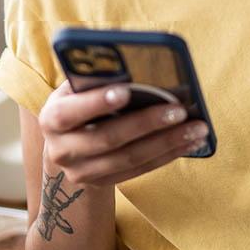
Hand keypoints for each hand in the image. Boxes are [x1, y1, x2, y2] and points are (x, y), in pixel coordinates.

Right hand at [38, 80, 209, 186]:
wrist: (67, 146)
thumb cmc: (79, 104)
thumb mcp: (77, 89)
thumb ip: (96, 79)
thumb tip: (133, 65)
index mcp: (52, 119)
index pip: (70, 112)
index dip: (96, 103)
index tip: (126, 91)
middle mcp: (62, 150)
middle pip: (108, 138)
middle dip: (147, 123)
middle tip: (180, 110)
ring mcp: (82, 172)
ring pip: (130, 158)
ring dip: (168, 142)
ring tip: (197, 128)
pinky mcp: (104, 184)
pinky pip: (141, 169)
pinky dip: (169, 154)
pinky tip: (191, 141)